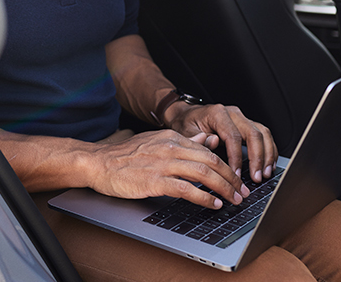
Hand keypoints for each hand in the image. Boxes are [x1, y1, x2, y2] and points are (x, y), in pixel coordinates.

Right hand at [85, 129, 249, 208]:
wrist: (99, 162)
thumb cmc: (126, 156)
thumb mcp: (157, 141)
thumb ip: (185, 140)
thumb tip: (210, 138)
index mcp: (172, 138)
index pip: (209, 151)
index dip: (227, 166)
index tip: (237, 180)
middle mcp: (170, 148)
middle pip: (211, 161)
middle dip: (231, 179)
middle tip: (242, 193)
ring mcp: (162, 164)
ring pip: (203, 174)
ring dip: (223, 188)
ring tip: (233, 200)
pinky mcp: (154, 180)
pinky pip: (186, 189)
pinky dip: (203, 197)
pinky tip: (212, 204)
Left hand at [168, 103, 277, 182]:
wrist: (186, 114)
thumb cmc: (185, 124)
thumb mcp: (185, 132)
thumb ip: (198, 140)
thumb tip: (215, 143)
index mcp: (217, 114)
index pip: (233, 137)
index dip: (237, 158)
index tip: (237, 176)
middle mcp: (233, 113)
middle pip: (253, 134)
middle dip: (258, 158)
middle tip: (257, 177)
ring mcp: (242, 118)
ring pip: (263, 133)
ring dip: (267, 155)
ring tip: (266, 173)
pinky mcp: (247, 124)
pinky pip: (264, 135)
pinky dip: (269, 150)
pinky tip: (269, 165)